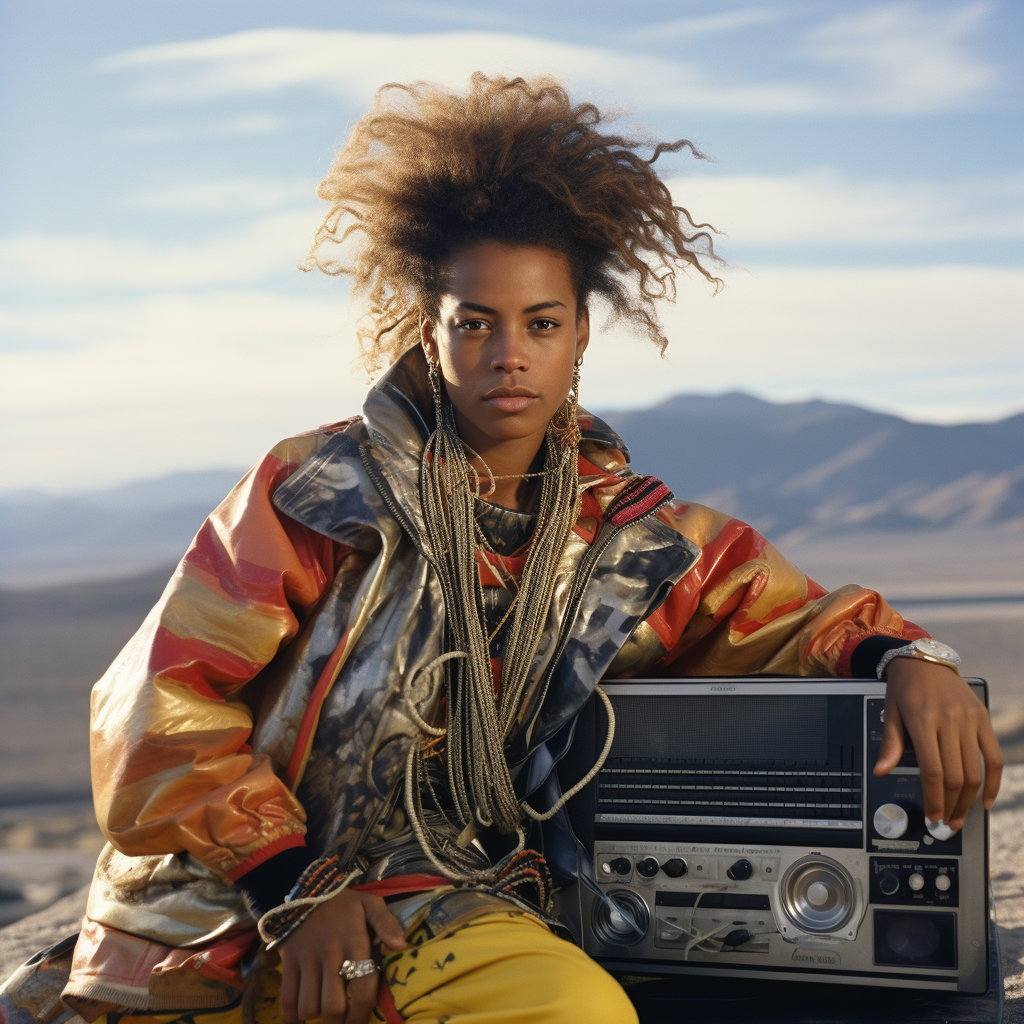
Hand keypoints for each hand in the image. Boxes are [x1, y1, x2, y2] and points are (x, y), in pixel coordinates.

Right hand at [279, 888, 407, 1023]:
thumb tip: (401, 946)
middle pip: (333, 1007)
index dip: (363, 1014)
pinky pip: (287, 999)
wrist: (306, 889)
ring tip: (324, 1014)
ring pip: (309, 1007)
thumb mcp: (370, 903)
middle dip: (339, 1022)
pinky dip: (292, 1016)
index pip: (363, 989)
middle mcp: (330, 953)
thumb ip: (387, 923)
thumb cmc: (343, 903)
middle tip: (343, 1021)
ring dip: (316, 1017)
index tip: (361, 1022)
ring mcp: (306, 959)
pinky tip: (302, 1015)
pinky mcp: (288, 962)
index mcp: (355, 941)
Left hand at [873, 659, 1002, 830]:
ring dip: (969, 800)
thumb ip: (890, 744)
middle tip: (946, 823)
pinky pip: (993, 757)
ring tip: (960, 816)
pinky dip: (992, 782)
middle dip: (950, 805)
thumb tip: (880, 771)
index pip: (932, 770)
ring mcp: (969, 721)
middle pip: (955, 776)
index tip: (932, 816)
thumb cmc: (904, 688)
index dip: (933, 798)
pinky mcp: (983, 720)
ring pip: (975, 771)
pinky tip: (985, 800)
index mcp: (923, 720)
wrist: (925, 660)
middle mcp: (949, 721)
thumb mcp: (890, 712)